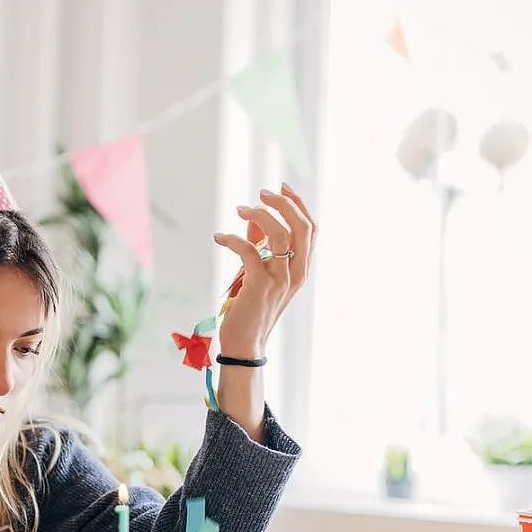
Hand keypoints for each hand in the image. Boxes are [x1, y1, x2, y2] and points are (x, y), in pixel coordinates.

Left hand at [212, 182, 316, 356]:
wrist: (245, 344)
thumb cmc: (250, 308)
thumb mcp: (260, 274)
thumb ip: (260, 246)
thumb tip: (253, 219)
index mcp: (301, 269)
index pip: (311, 229)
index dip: (299, 204)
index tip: (281, 188)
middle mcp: (296, 273)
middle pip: (303, 227)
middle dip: (283, 203)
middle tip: (261, 194)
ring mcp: (280, 280)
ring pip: (280, 235)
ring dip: (260, 216)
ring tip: (240, 210)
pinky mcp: (260, 286)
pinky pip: (249, 252)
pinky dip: (233, 240)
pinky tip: (219, 238)